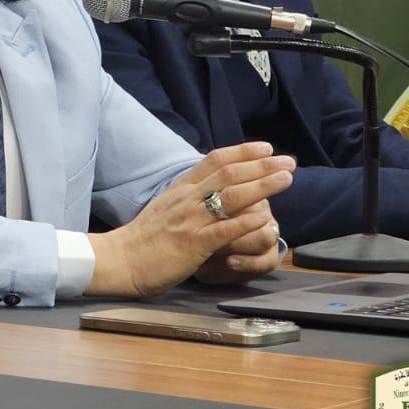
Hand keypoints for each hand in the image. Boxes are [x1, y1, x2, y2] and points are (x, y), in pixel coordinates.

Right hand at [87, 141, 294, 298]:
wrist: (119, 260)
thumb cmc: (142, 239)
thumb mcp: (165, 208)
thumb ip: (187, 198)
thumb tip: (209, 189)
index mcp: (180, 190)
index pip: (214, 160)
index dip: (242, 152)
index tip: (266, 148)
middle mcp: (187, 199)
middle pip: (228, 173)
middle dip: (262, 165)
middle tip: (289, 161)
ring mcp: (190, 220)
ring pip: (231, 196)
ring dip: (262, 185)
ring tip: (286, 179)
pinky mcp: (193, 244)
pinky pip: (224, 230)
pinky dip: (247, 222)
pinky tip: (266, 218)